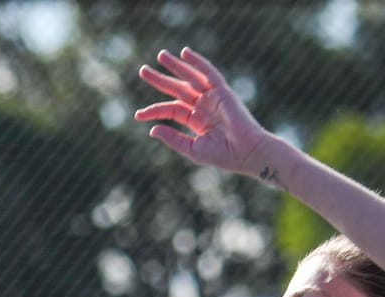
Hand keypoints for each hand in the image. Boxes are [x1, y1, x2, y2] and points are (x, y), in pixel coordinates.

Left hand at [135, 48, 275, 177]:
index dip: (154, 110)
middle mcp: (203, 106)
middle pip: (177, 88)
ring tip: (160, 55)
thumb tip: (152, 129)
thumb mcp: (192, 148)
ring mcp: (213, 97)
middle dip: (160, 79)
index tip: (137, 115)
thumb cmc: (223, 155)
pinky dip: (197, 62)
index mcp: (196, 120)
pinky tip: (184, 53)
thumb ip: (173, 138)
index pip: (171, 109)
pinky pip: (208, 73)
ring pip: (190, 77)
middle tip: (142, 71)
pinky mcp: (222, 91)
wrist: (246, 152)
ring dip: (175, 66)